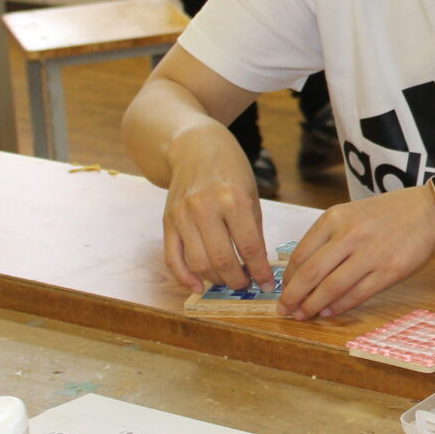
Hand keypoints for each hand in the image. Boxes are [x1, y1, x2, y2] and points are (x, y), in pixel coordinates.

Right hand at [161, 125, 272, 292]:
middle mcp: (205, 208)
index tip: (268, 285)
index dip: (260, 271)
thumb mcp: (251, 194)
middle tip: (247, 286)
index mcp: (234, 199)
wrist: (194, 147)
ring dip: (216, 280)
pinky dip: (185, 277)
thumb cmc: (230, 170)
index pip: (249, 246)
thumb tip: (257, 267)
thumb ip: (253, 229)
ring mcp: (182, 215)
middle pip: (221, 259)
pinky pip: (172, 258)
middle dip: (237, 280)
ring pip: (198, 263)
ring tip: (230, 282)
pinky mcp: (167, 221)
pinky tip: (199, 286)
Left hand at [278, 187, 434, 319]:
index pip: (301, 254)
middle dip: (293, 297)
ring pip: (331, 287)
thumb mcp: (350, 214)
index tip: (283, 291)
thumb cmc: (385, 214)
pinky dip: (339, 306)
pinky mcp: (390, 271)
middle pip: (311, 273)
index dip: (288, 279)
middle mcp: (350, 235)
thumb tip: (300, 273)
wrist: (427, 212)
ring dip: (313, 306)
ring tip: (303, 315)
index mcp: (335, 218)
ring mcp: (371, 254)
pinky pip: (357, 294)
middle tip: (285, 310)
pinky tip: (329, 311)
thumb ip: (326, 238)